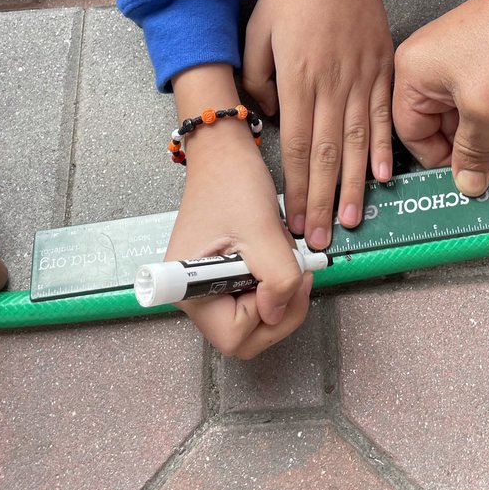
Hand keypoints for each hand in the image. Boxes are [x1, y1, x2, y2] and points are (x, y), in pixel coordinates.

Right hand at [167, 132, 310, 358]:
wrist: (224, 152)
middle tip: (298, 271)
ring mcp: (206, 286)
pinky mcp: (220, 275)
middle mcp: (193, 295)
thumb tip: (277, 314)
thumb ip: (277, 278)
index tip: (287, 278)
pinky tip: (274, 251)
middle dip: (280, 308)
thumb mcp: (264, 231)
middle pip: (245, 334)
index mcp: (190, 290)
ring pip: (253, 315)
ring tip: (282, 251)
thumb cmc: (234, 184)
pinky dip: (272, 278)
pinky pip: (253, 294)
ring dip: (279, 289)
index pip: (235, 337)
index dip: (268, 316)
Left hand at [243, 0, 394, 249]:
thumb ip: (258, 77)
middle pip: (327, 155)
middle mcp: (331, 87)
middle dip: (322, 202)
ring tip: (352, 221)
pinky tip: (385, 177)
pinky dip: (385, 149)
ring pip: (358, 144)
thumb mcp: (257, 29)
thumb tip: (267, 114)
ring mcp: (361, 80)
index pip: (296, 147)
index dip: (296, 189)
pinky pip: (383, 117)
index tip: (294, 222)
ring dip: (354, 186)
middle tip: (322, 240)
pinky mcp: (381, 70)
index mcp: (298, 79)